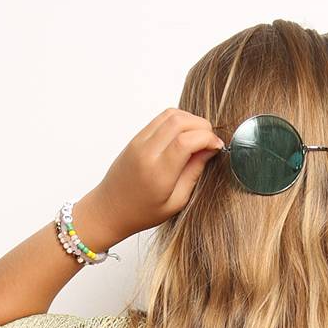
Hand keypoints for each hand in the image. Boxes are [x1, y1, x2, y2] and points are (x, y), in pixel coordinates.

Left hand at [75, 108, 224, 249]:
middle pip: (180, 121)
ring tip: (198, 137)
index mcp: (158, 173)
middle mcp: (146, 153)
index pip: (186, 141)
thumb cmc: (142, 212)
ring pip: (170, 114)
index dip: (207, 138)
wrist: (109, 209)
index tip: (217, 146)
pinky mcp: (136, 137)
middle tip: (210, 141)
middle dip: (202, 126)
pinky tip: (184, 136)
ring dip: (190, 120)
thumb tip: (209, 150)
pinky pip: (160, 119)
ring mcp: (139, 142)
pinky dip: (177, 121)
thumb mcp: (176, 202)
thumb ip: (193, 173)